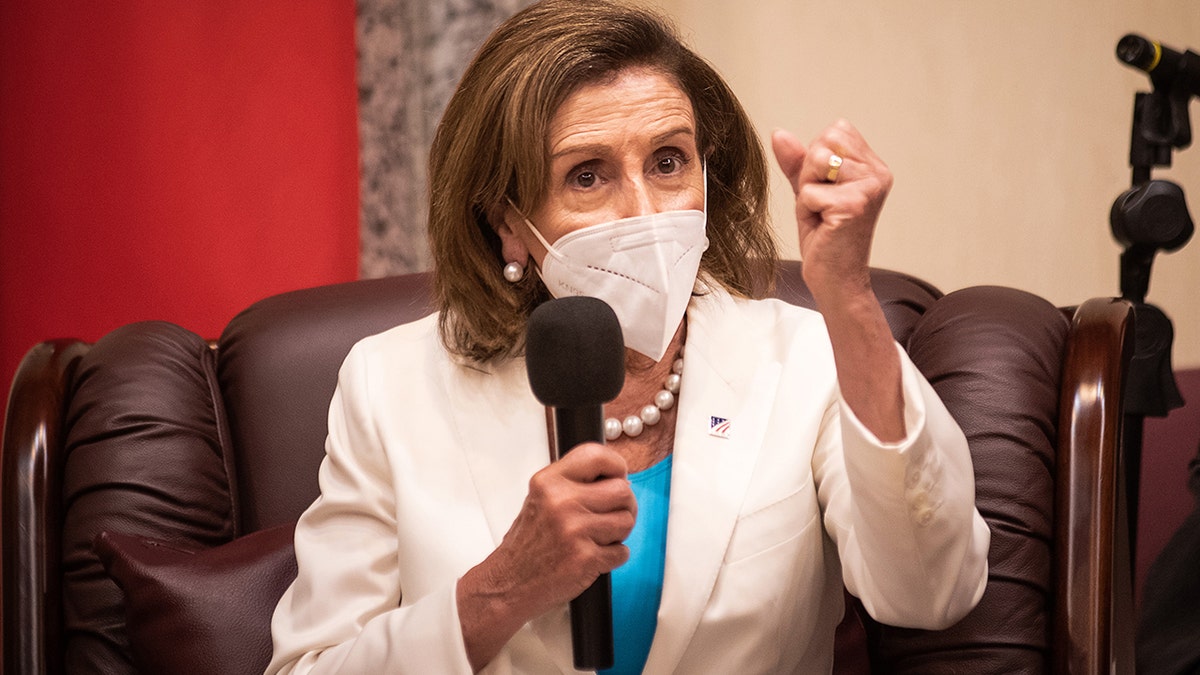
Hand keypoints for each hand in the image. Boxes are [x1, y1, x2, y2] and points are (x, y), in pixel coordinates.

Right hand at [457, 443, 635, 669]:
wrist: (508, 584)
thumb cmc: (527, 545)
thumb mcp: (541, 499)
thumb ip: (573, 483)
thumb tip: (617, 477)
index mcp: (549, 482)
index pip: (597, 455)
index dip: (616, 467)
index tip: (619, 477)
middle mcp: (561, 501)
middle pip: (623, 491)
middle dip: (624, 506)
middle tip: (610, 516)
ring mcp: (574, 530)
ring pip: (627, 521)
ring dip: (618, 534)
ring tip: (596, 539)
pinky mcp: (585, 558)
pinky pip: (622, 551)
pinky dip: (613, 557)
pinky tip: (593, 557)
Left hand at [771, 120, 892, 304]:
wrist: (836, 279)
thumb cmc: (825, 237)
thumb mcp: (808, 190)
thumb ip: (797, 161)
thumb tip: (779, 133)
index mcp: (873, 166)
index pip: (835, 130)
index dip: (817, 159)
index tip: (826, 190)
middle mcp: (878, 173)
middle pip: (825, 141)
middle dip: (810, 173)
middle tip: (822, 205)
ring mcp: (869, 187)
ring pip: (816, 163)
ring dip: (807, 191)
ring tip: (822, 214)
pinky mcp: (854, 205)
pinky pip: (809, 191)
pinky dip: (806, 210)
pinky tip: (823, 226)